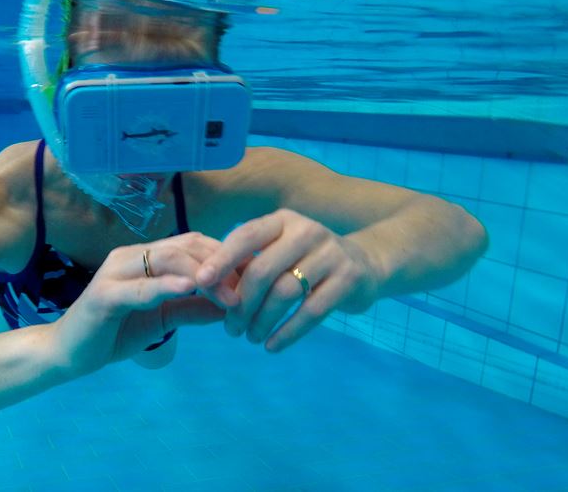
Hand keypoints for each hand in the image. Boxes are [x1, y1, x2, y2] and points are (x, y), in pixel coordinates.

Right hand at [53, 232, 239, 375]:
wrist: (67, 354)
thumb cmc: (114, 332)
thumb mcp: (163, 318)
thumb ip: (193, 308)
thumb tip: (232, 305)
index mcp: (145, 256)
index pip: (194, 244)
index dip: (227, 257)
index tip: (255, 277)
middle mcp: (130, 256)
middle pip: (185, 246)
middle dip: (221, 265)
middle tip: (248, 290)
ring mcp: (115, 272)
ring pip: (166, 259)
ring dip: (202, 275)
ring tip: (229, 295)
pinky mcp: (104, 295)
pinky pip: (140, 287)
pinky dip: (166, 285)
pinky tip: (189, 288)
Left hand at [196, 209, 380, 352]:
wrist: (366, 264)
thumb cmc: (308, 260)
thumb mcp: (281, 250)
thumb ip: (251, 262)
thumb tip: (207, 287)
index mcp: (283, 221)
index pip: (246, 236)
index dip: (222, 258)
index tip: (201, 281)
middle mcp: (306, 231)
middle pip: (263, 270)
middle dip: (241, 303)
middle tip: (230, 328)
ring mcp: (330, 254)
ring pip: (285, 292)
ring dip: (262, 320)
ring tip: (250, 338)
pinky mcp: (348, 279)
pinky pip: (311, 311)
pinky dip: (288, 332)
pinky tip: (272, 346)